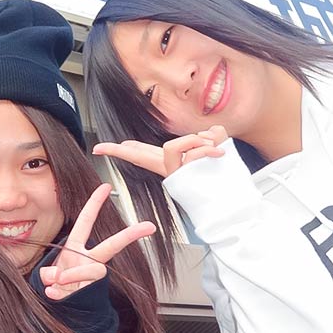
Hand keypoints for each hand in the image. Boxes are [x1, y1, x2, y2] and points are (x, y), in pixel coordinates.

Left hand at [39, 183, 155, 300]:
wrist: (65, 308)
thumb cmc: (57, 284)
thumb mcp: (47, 274)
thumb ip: (50, 274)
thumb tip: (58, 278)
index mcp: (77, 248)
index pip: (86, 222)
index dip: (95, 203)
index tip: (106, 186)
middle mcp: (88, 260)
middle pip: (111, 246)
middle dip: (129, 235)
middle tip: (148, 226)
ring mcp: (91, 277)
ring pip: (91, 271)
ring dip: (71, 276)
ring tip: (57, 283)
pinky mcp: (91, 293)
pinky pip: (74, 291)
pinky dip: (58, 294)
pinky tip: (55, 295)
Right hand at [92, 125, 228, 176]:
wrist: (232, 202)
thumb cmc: (223, 176)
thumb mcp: (218, 148)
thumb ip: (213, 135)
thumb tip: (212, 130)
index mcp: (170, 162)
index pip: (142, 153)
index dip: (122, 150)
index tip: (99, 149)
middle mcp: (168, 169)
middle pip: (138, 156)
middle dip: (119, 151)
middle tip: (99, 149)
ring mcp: (174, 173)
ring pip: (171, 145)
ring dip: (195, 142)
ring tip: (214, 149)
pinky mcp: (184, 176)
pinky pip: (190, 152)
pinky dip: (208, 148)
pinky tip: (218, 153)